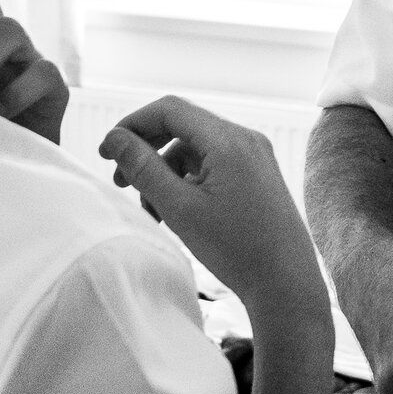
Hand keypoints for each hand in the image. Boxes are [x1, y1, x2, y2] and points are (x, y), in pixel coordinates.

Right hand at [100, 96, 326, 321]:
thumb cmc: (236, 249)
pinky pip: (213, 165)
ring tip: (151, 210)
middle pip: (182, 126)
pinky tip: (175, 213)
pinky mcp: (257, 175)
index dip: (132, 125)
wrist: (286, 284)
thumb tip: (114, 138)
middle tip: (120, 182)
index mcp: (229, 140)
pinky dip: (188, 181)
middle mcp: (246, 139)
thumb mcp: (179, 208)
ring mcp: (255, 156)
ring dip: (165, 171)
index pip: (169, 109)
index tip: (106, 153)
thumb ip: (143, 168)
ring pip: (195, 149)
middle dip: (147, 150)